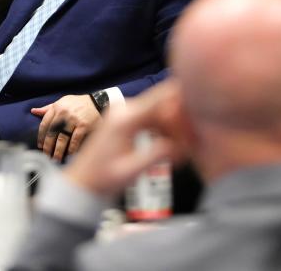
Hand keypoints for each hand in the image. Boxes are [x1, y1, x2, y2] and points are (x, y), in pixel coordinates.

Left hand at [32, 95, 102, 160]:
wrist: (97, 102)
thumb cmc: (78, 103)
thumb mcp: (62, 102)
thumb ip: (48, 108)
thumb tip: (33, 111)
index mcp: (57, 107)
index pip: (44, 124)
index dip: (41, 137)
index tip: (40, 146)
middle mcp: (63, 113)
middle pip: (52, 133)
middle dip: (48, 146)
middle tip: (47, 156)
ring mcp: (73, 120)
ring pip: (62, 138)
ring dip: (58, 150)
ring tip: (56, 159)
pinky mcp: (84, 125)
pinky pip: (75, 140)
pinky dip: (72, 149)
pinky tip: (69, 155)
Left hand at [64, 81, 188, 197]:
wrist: (83, 182)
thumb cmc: (102, 178)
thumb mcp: (132, 169)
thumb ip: (158, 154)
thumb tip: (184, 145)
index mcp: (126, 117)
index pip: (162, 97)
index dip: (183, 105)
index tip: (197, 122)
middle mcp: (126, 108)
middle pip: (164, 101)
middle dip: (181, 118)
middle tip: (194, 140)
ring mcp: (127, 112)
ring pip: (161, 109)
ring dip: (175, 125)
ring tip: (185, 147)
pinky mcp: (128, 119)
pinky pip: (154, 116)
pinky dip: (165, 128)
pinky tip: (172, 146)